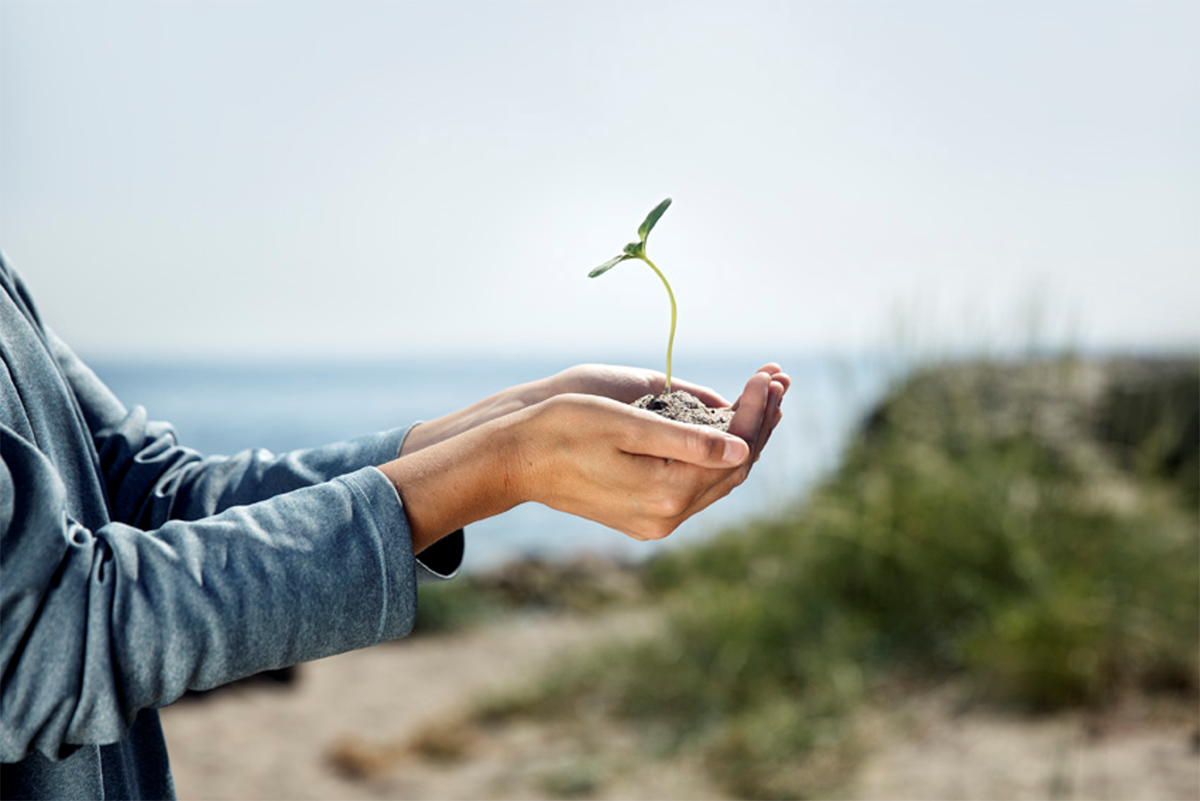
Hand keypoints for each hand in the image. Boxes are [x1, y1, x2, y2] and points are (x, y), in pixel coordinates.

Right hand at [521, 365, 788, 536]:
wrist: (514, 460)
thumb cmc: (563, 428)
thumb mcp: (626, 423)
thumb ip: (686, 439)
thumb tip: (741, 448)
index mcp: (668, 492)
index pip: (736, 450)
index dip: (757, 409)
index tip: (768, 372)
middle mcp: (667, 517)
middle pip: (735, 468)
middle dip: (758, 422)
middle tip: (777, 381)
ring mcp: (655, 522)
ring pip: (718, 480)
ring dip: (743, 439)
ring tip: (763, 401)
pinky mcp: (643, 517)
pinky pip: (696, 486)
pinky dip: (716, 456)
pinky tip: (725, 432)